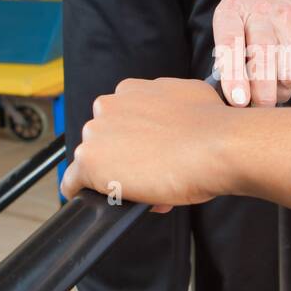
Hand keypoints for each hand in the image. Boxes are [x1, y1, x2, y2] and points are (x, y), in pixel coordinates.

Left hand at [61, 78, 238, 211]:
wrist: (218, 146)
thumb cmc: (213, 126)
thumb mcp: (190, 98)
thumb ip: (168, 107)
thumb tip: (169, 127)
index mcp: (129, 90)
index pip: (118, 118)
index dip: (132, 140)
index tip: (147, 153)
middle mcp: (108, 106)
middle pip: (103, 139)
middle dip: (122, 157)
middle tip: (149, 175)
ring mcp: (96, 134)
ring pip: (93, 161)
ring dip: (111, 176)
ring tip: (143, 190)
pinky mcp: (91, 162)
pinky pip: (73, 181)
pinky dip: (80, 192)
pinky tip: (96, 199)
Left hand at [213, 0, 290, 107]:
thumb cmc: (252, 0)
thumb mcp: (231, 14)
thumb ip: (230, 50)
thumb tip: (234, 96)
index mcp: (233, 10)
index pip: (231, 45)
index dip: (234, 77)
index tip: (239, 100)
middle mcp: (261, 12)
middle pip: (264, 62)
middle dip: (262, 96)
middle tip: (259, 107)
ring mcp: (288, 17)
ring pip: (288, 71)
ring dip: (281, 89)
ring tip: (274, 84)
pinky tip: (287, 68)